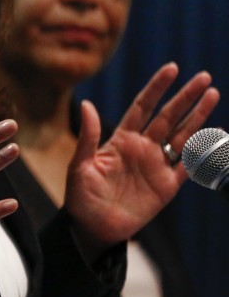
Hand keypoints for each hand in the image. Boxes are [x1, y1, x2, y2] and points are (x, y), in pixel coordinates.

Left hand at [64, 62, 219, 258]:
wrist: (93, 228)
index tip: (171, 68)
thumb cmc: (81, 196)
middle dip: (185, 97)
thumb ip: (89, 136)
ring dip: (198, 116)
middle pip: (168, 116)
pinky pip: (189, 165)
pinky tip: (216, 133)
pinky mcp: (167, 186)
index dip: (157, 88)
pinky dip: (203, 151)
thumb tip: (86, 104)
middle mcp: (142, 148)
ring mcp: (157, 165)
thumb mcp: (81, 164)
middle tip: (203, 77)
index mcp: (121, 139)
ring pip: (183, 135)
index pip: (143, 107)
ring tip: (213, 95)